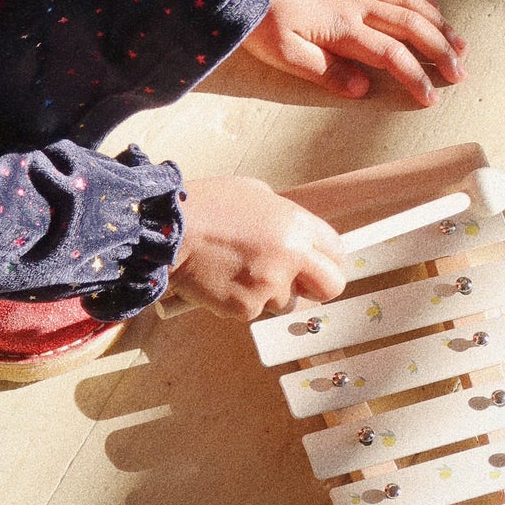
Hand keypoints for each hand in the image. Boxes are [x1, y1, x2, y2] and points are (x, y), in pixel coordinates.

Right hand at [170, 175, 345, 319]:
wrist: (166, 232)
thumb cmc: (206, 207)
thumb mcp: (255, 194)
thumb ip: (284, 216)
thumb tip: (297, 233)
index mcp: (297, 225)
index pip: (338, 252)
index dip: (329, 261)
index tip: (321, 266)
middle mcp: (290, 257)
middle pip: (331, 287)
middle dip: (316, 286)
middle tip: (297, 281)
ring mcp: (269, 286)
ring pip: (288, 302)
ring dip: (273, 293)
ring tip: (243, 271)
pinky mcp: (246, 308)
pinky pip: (256, 311)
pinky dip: (244, 300)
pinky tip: (225, 279)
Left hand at [241, 0, 467, 107]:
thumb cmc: (264, 18)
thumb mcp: (285, 54)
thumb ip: (326, 72)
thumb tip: (363, 89)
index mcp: (344, 29)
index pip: (391, 56)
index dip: (415, 78)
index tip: (430, 98)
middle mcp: (359, 4)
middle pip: (411, 27)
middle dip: (440, 51)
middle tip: (460, 72)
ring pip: (410, 2)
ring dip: (438, 22)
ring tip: (459, 42)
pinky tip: (430, 4)